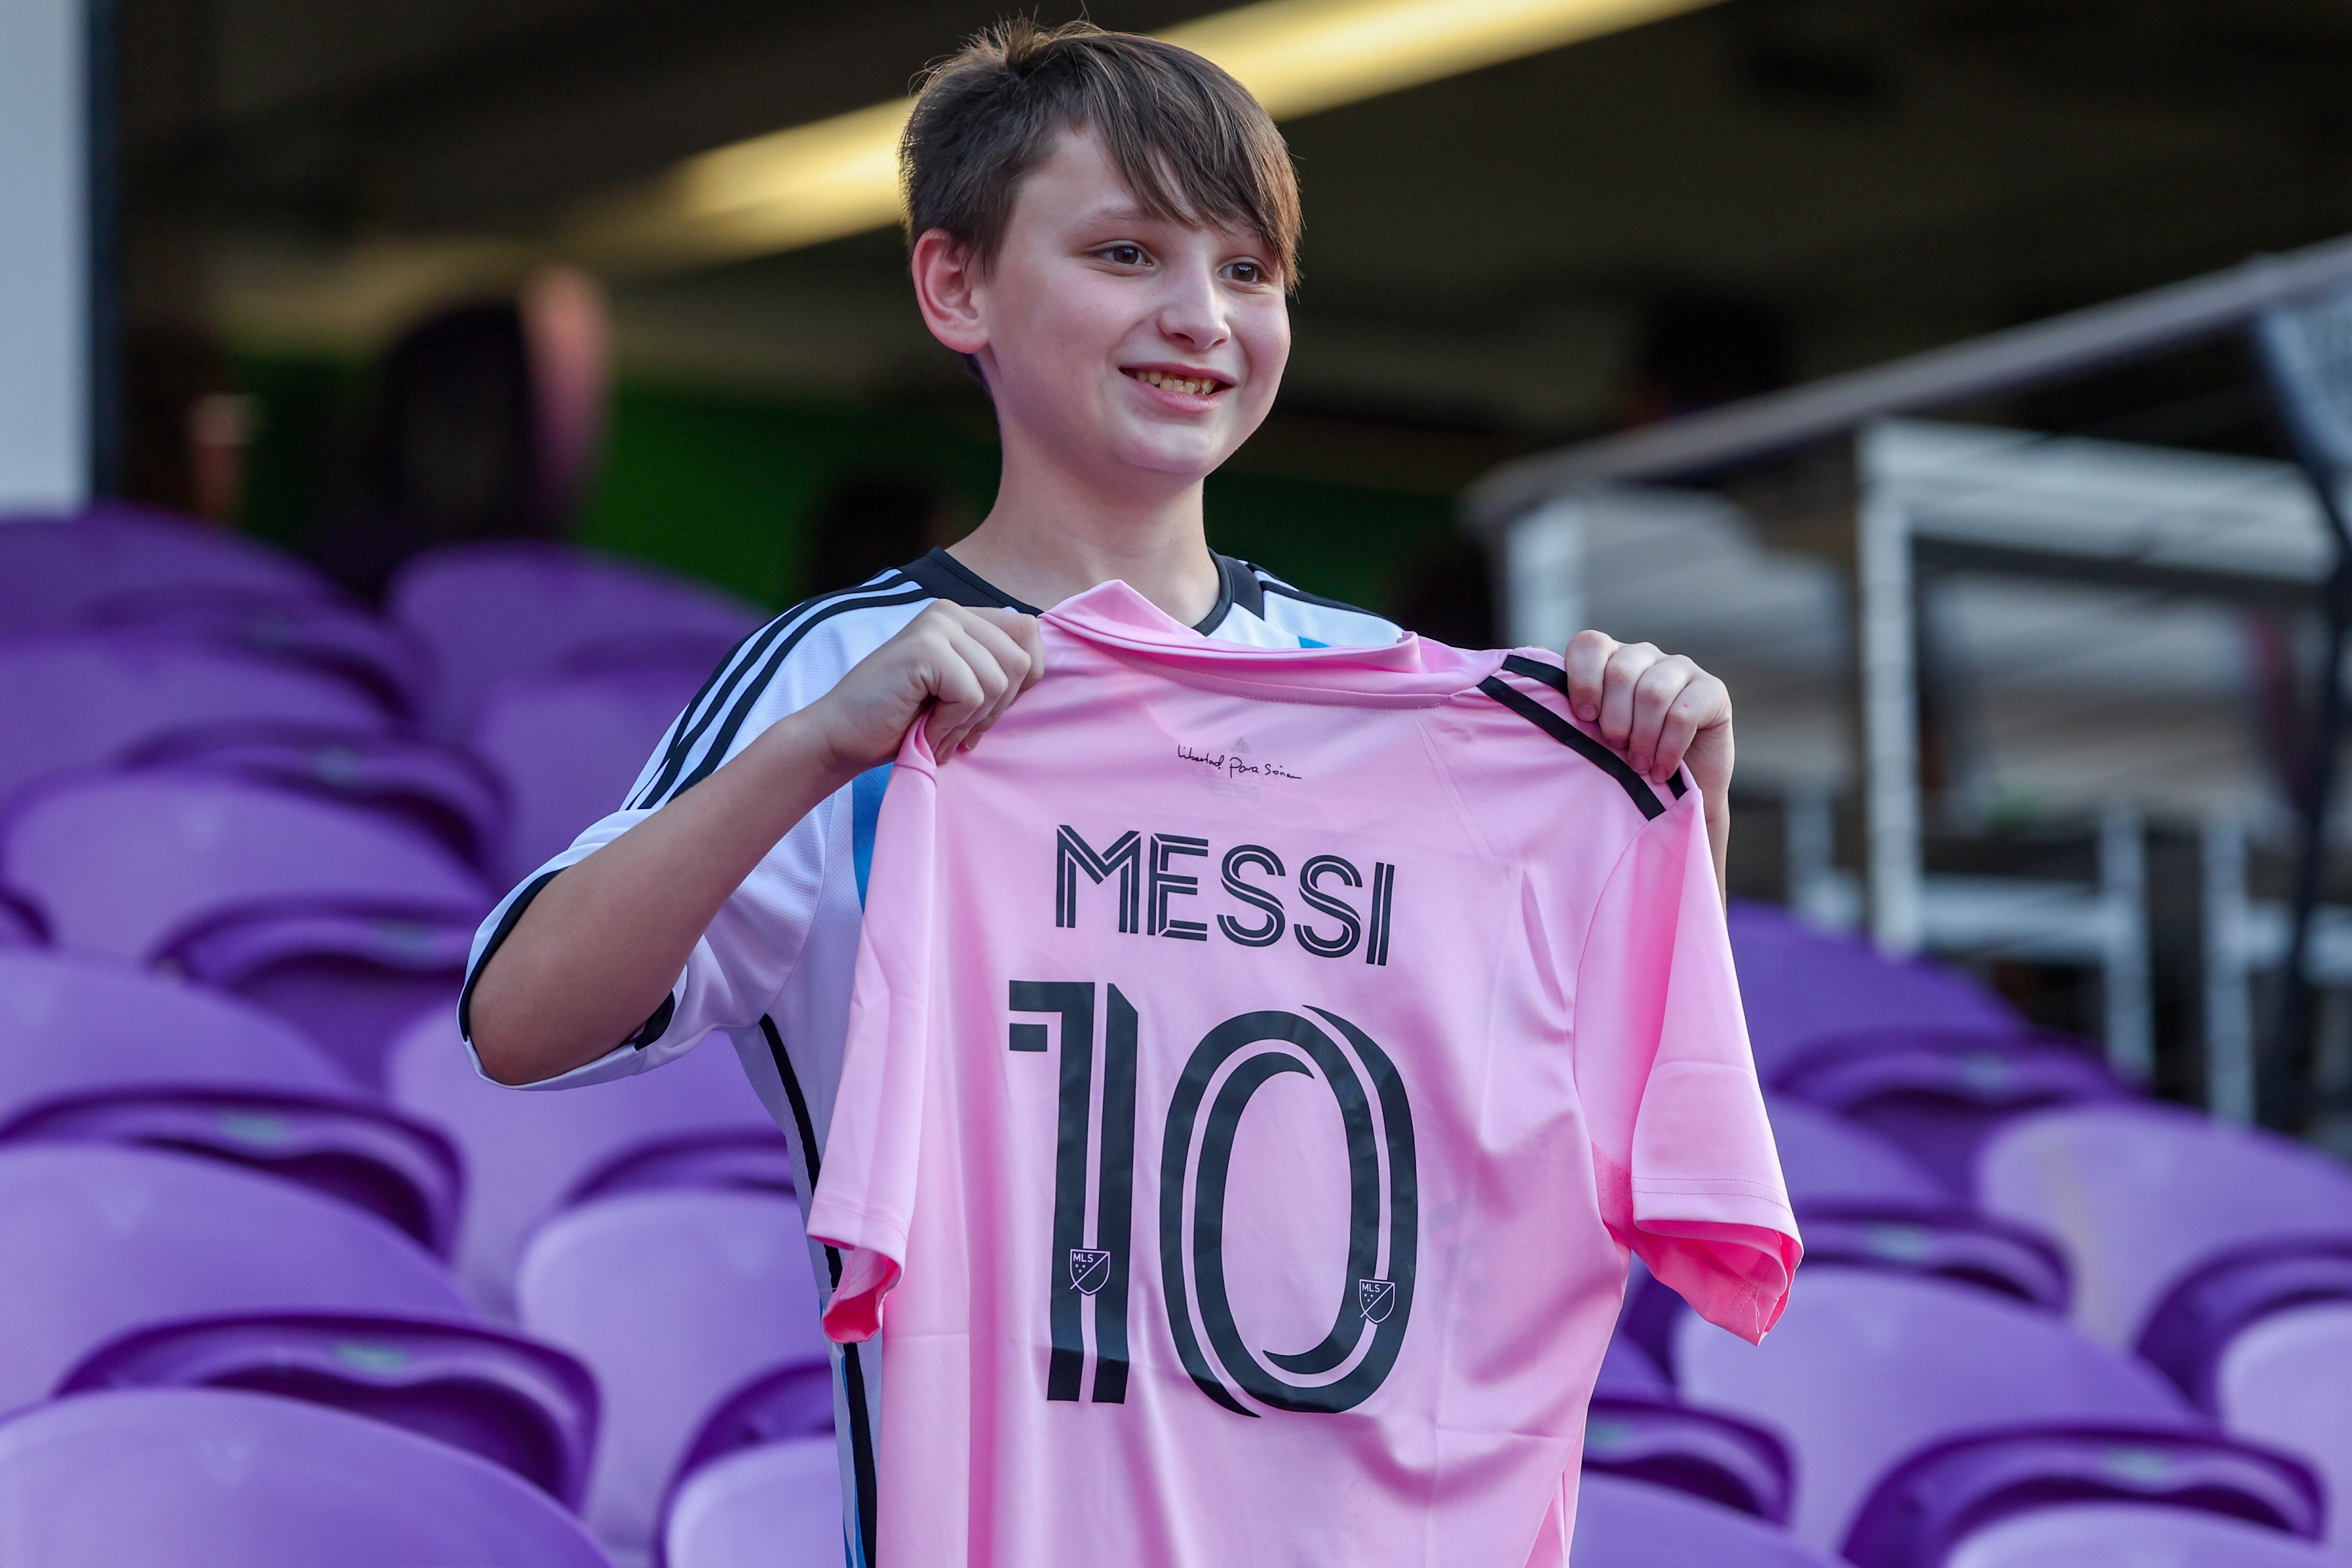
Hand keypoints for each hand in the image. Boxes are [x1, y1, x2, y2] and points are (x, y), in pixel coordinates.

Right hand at [799, 603, 1044, 775]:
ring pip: (1000, 681)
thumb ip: (994, 672)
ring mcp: (936, 625)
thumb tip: (1037, 670)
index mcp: (963, 618)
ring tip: (937, 729)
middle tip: (958, 729)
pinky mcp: (925, 648)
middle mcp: (950, 612)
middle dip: (997, 710)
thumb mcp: (960, 691)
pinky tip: (924, 727)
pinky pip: (973, 694)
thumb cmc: (901, 721)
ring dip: (971, 721)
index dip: (1023, 681)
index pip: (1029, 633)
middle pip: (1021, 661)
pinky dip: (951, 723)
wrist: (842, 736)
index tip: (984, 711)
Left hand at [1562, 631, 1732, 805]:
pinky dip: (1667, 748)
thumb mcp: (1590, 738)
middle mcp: (1644, 656)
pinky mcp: (1712, 690)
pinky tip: (1661, 769)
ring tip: (1638, 765)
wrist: (1677, 795)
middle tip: (1615, 748)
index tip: (1584, 717)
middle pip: (1621, 670)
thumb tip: (1533, 689)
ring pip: (1652, 691)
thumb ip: (1568, 712)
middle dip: (1614, 719)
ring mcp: (1680, 668)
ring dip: (1641, 737)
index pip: (1590, 644)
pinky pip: (1683, 713)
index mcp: (1609, 659)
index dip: (1583, 679)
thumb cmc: (1625, 765)